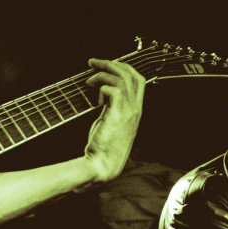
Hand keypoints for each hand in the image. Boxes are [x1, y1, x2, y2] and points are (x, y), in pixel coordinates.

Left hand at [82, 58, 144, 184]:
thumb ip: (112, 106)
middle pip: (132, 75)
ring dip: (102, 74)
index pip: (138, 80)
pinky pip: (113, 90)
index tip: (107, 65)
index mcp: (136, 111)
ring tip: (88, 81)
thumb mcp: (112, 122)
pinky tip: (94, 99)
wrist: (102, 165)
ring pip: (121, 79)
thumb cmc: (104, 147)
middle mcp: (135, 110)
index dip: (123, 67)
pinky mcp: (117, 115)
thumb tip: (102, 91)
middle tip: (93, 63)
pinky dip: (101, 88)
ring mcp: (129, 113)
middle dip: (112, 63)